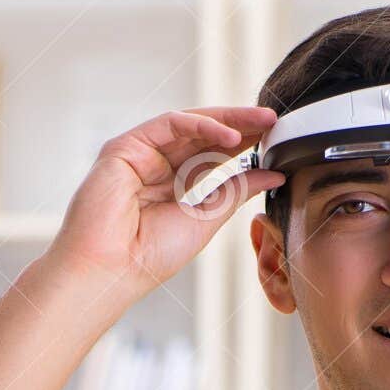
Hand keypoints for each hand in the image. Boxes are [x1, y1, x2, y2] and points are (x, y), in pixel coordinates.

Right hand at [47, 106, 285, 296]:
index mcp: (173, 187)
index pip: (213, 157)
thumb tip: (272, 174)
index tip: (276, 141)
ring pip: (189, 125)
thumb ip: (236, 192)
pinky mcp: (125, 147)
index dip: (245, 146)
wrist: (112, 269)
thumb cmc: (151, 255)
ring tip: (261, 121)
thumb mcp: (207, 219)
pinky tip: (229, 136)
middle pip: (204, 137)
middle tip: (274, 120)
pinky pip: (168, 125)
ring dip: (227, 120)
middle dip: (241, 127)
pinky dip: (200, 126)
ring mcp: (140, 154)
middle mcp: (156, 167)